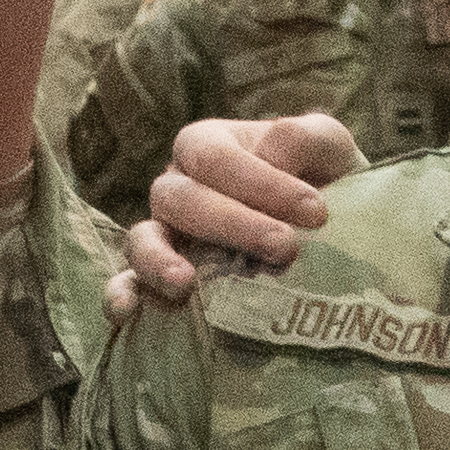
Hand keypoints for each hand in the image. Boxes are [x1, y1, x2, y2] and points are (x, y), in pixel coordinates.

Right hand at [110, 112, 359, 310]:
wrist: (329, 235)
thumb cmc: (322, 183)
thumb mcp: (328, 149)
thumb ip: (307, 137)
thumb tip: (274, 151)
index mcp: (208, 146)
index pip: (216, 157)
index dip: (261, 182)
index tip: (317, 212)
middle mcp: (177, 187)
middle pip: (182, 199)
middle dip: (233, 223)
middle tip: (285, 247)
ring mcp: (164, 234)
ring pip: (141, 239)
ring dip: (159, 260)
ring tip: (186, 283)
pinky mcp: (160, 279)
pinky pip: (127, 282)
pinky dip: (120, 294)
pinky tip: (125, 312)